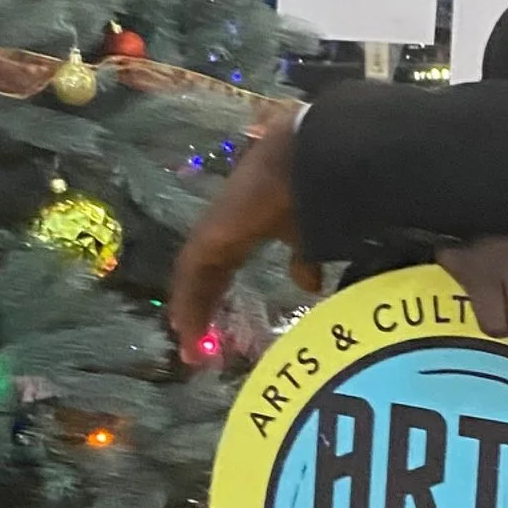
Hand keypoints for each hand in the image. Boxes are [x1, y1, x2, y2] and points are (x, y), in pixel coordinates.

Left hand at [168, 108, 320, 360]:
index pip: (224, 262)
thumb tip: (310, 286)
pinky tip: (187, 327)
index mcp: (246, 222)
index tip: (214, 324)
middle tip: (196, 344)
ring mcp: (216, 227)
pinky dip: (189, 301)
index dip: (217, 292)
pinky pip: (193, 272)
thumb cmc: (320, 193)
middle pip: (205, 271)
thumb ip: (304, 260)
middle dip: (202, 306)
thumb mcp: (311, 237)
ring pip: (194, 274)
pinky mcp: (212, 234)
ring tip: (190, 344)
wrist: (314, 162)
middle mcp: (225, 224)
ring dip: (193, 309)